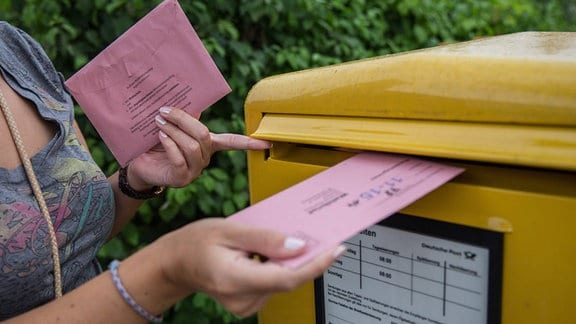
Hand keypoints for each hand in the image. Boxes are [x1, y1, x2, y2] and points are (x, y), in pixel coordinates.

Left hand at [128, 107, 269, 188]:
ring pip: (192, 146)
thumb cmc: (155, 144)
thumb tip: (193, 94)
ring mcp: (195, 171)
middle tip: (164, 109)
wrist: (138, 165)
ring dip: (173, 130)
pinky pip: (180, 158)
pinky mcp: (182, 179)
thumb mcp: (171, 126)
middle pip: (204, 135)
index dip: (248, 143)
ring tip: (157, 121)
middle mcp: (204, 158)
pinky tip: (160, 137)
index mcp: (208, 145)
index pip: (232, 143)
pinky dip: (169, 144)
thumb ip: (185, 114)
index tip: (267, 143)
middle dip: (183, 119)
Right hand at [158, 218, 344, 316]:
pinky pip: (273, 283)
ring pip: (282, 281)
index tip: (336, 249)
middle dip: (305, 257)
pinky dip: (278, 267)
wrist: (175, 263)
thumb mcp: (229, 229)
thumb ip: (265, 239)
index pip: (287, 278)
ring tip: (277, 239)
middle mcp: (243, 298)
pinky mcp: (248, 304)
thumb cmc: (197, 242)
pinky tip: (267, 253)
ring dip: (289, 260)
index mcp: (236, 278)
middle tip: (316, 233)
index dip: (315, 265)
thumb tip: (299, 246)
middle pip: (288, 279)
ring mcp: (245, 305)